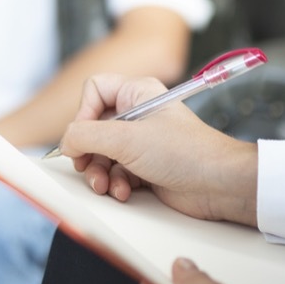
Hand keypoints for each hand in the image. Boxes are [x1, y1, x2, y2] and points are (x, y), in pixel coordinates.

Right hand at [58, 74, 257, 222]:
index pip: (94, 91)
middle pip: (93, 128)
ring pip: (101, 154)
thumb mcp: (127, 139)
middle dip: (88, 152)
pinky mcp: (145, 167)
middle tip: (87, 167)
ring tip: (105, 185)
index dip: (83, 114)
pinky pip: (116, 173)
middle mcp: (137, 115)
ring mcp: (141, 142)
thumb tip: (65, 142)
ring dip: (99, 173)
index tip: (82, 136)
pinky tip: (124, 192)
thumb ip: (87, 136)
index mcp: (136, 93)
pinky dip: (115, 184)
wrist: (219, 185)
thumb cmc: (185, 152)